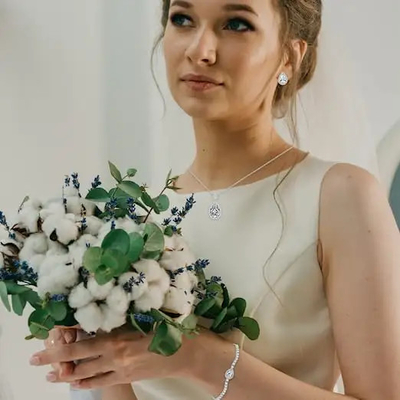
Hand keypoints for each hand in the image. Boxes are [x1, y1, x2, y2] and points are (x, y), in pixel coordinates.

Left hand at [30, 325, 221, 389]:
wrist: (186, 352)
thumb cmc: (167, 328)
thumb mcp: (142, 317)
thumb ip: (119, 318)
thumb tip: (98, 314)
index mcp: (118, 335)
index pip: (83, 336)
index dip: (64, 334)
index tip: (49, 330)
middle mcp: (114, 353)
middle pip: (77, 356)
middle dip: (53, 357)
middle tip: (34, 357)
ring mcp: (119, 368)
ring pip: (85, 372)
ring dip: (65, 373)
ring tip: (48, 374)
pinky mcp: (126, 377)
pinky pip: (100, 382)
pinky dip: (84, 383)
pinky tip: (74, 383)